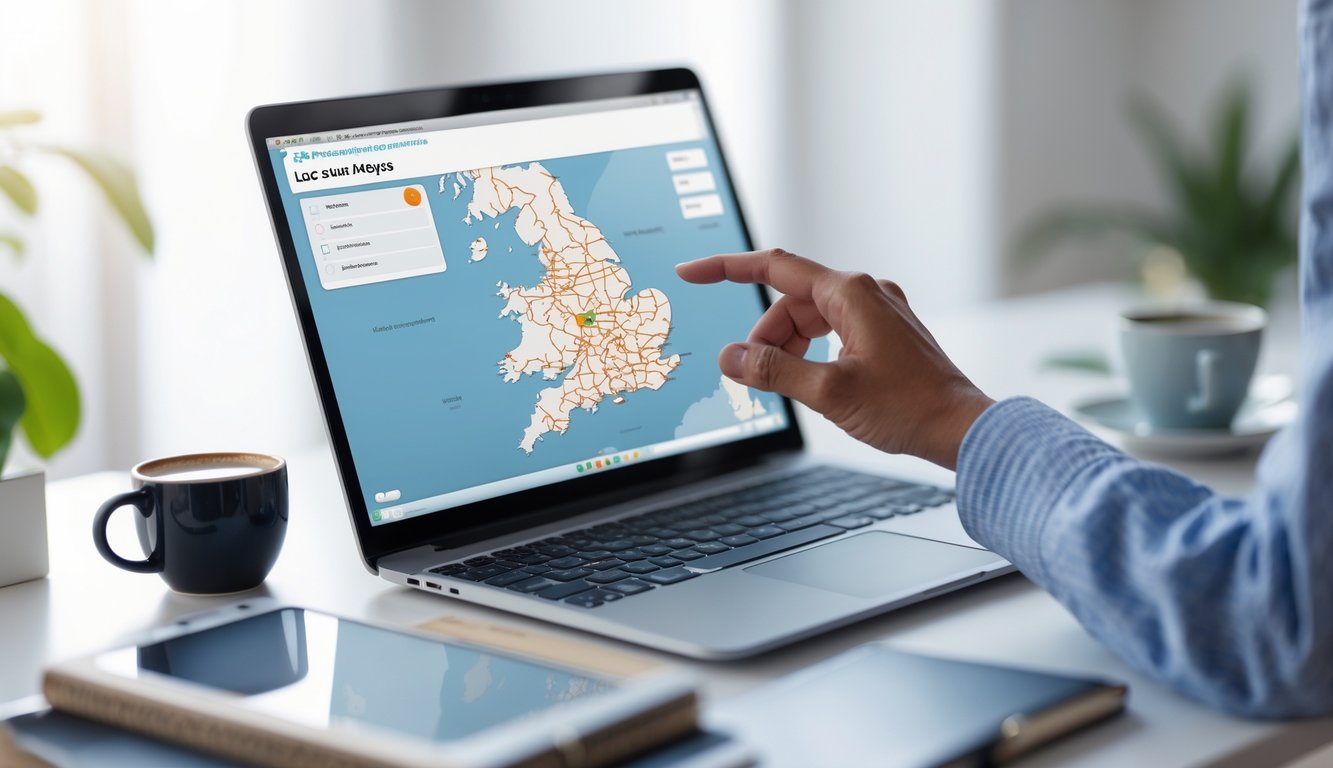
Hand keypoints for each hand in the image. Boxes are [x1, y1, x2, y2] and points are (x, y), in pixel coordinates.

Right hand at [676, 248, 993, 469]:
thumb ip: (774, 371)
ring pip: (810, 319)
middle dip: (765, 337)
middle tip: (754, 379)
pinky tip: (815, 381)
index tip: (691, 272)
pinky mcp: (884, 332)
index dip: (726, 269)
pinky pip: (831, 331)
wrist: (960, 428)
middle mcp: (865, 292)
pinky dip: (811, 352)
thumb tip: (730, 358)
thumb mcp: (829, 392)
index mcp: (850, 293)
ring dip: (788, 349)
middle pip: (790, 303)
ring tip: (790, 387)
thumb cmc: (907, 407)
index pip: (773, 267)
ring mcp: (877, 311)